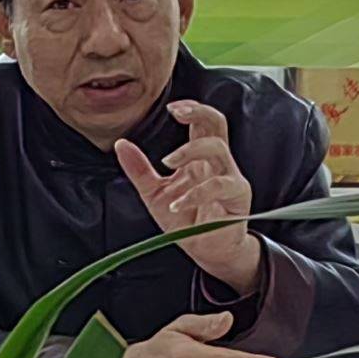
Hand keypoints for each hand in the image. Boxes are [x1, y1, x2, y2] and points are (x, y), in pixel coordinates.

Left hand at [116, 102, 266, 295]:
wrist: (206, 250)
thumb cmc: (186, 219)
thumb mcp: (154, 193)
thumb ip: (139, 170)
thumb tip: (121, 144)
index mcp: (200, 157)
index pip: (202, 122)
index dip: (191, 108)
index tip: (171, 107)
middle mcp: (217, 162)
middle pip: (217, 124)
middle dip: (198, 113)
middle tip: (175, 113)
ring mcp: (230, 177)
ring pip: (218, 149)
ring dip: (189, 152)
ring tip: (167, 164)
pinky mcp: (237, 196)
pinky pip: (219, 186)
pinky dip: (195, 194)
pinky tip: (177, 204)